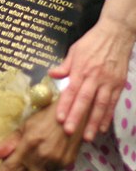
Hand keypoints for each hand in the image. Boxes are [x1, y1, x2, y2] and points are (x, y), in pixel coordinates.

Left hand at [0, 103, 83, 170]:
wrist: (74, 112)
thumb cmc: (46, 117)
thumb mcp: (25, 125)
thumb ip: (9, 143)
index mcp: (27, 145)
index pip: (10, 167)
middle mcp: (41, 157)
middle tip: (31, 167)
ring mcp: (56, 161)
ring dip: (42, 169)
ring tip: (45, 151)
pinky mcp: (68, 163)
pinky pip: (56, 170)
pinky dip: (53, 164)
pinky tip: (55, 150)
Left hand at [49, 19, 132, 140]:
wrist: (116, 34)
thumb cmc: (92, 42)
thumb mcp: (74, 50)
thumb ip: (64, 66)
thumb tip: (51, 75)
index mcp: (81, 69)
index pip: (71, 90)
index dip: (65, 105)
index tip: (59, 118)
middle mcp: (94, 77)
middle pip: (85, 100)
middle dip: (77, 117)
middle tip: (69, 132)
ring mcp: (108, 81)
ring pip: (100, 105)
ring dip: (93, 122)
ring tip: (87, 136)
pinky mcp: (119, 84)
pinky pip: (112, 103)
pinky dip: (107, 116)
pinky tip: (102, 127)